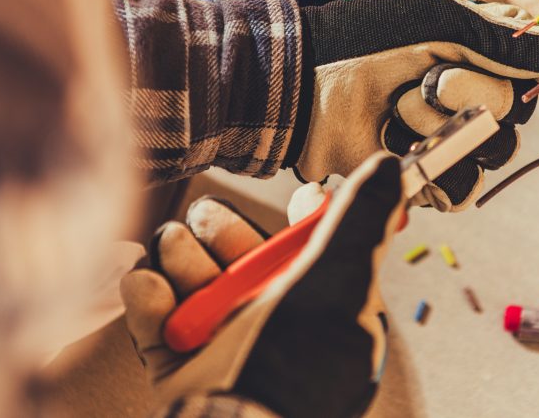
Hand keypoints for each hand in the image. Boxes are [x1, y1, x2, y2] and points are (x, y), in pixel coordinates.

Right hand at [121, 154, 405, 417]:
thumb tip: (389, 168)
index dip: (303, 217)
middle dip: (220, 230)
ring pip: (197, 279)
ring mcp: (225, 346)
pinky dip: (149, 299)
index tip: (300, 198)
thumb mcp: (338, 284)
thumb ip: (360, 223)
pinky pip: (159, 320)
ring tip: (174, 253)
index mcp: (324, 312)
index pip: (317, 251)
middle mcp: (277, 327)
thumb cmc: (292, 369)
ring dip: (180, 257)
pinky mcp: (181, 368)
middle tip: (205, 225)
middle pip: (244, 254)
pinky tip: (150, 286)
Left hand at [286, 0, 538, 210]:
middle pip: (519, 110)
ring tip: (397, 109)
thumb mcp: (438, 23)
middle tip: (425, 79)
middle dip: (471, 94)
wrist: (303, 86)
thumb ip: (509, 40)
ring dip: (442, 130)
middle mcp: (477, 91)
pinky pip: (459, 187)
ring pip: (493, 153)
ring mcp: (452, 135)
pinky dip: (430, 167)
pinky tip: (395, 143)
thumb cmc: (365, 40)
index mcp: (486, 46)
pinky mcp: (427, 174)